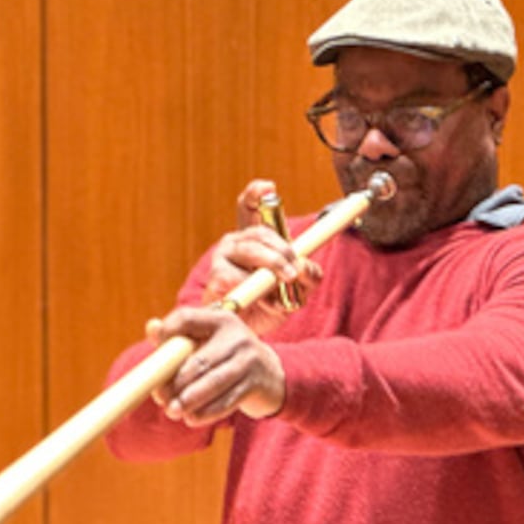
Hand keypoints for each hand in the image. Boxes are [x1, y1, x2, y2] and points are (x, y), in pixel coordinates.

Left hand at [146, 308, 285, 425]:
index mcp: (222, 319)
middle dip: (175, 384)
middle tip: (161, 398)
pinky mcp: (255, 384)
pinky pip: (226, 402)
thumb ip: (180, 335)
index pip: (186, 318)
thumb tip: (152, 328)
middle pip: (198, 361)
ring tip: (173, 411)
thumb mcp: (208, 341)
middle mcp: (238, 337)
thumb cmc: (227, 357)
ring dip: (188, 401)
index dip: (166, 333)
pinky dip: (206, 413)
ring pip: (212, 384)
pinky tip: (192, 418)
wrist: (271, 375)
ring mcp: (249, 361)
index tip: (155, 353)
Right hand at [201, 179, 321, 333]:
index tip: (267, 187)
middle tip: (295, 269)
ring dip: (271, 265)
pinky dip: (255, 291)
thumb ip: (309, 275)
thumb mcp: (298, 290)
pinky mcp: (214, 278)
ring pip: (249, 251)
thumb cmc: (268, 307)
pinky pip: (236, 278)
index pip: (250, 207)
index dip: (256, 194)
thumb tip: (306, 266)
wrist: (245, 336)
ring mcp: (223, 258)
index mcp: (256, 239)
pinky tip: (262, 301)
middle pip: (259, 232)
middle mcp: (237, 243)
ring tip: (285, 281)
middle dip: (281, 248)